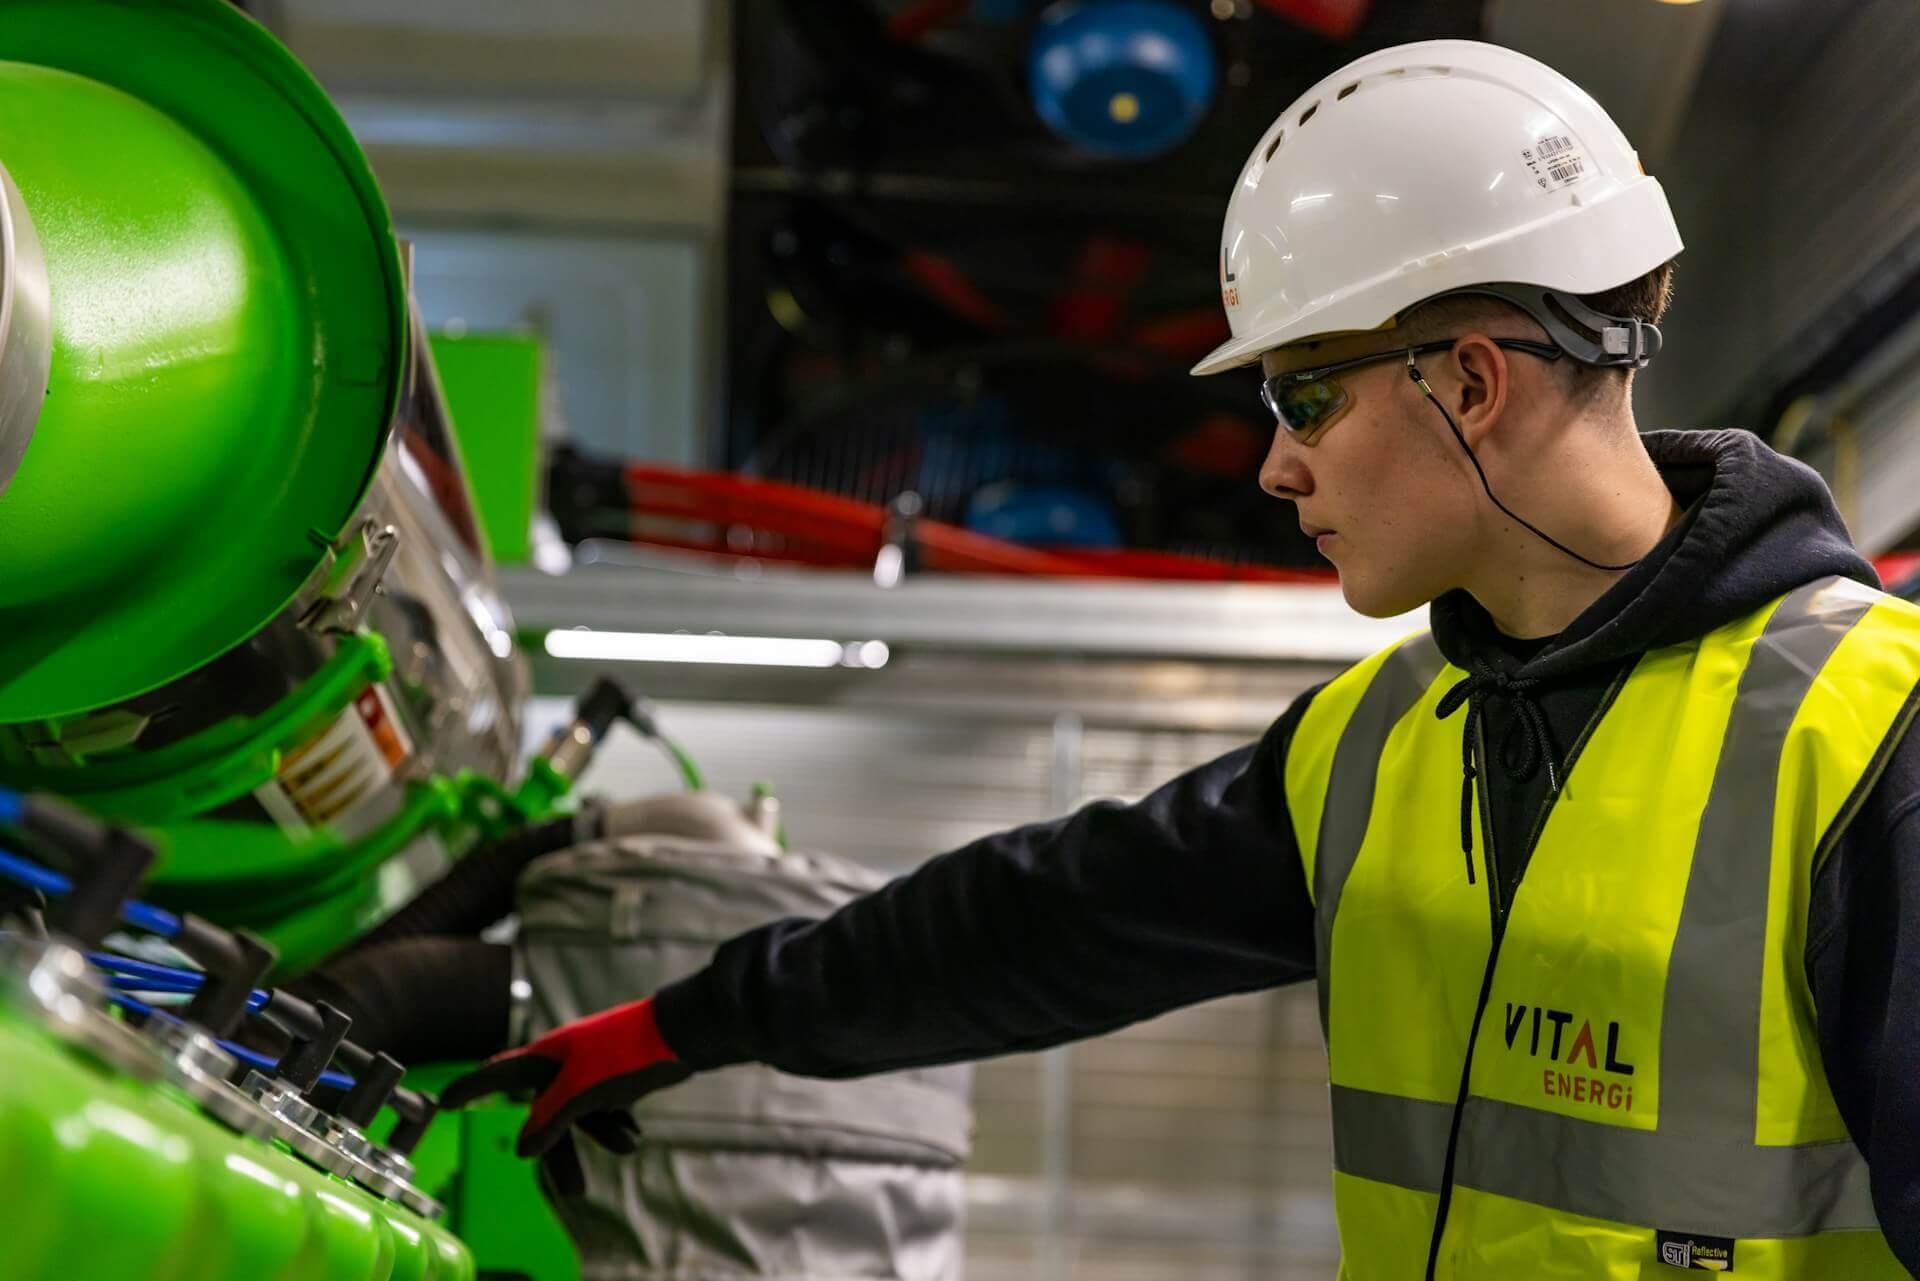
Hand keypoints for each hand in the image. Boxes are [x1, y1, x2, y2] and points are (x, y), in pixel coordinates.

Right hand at [438, 996, 691, 1157]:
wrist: (682, 1033)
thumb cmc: (625, 1054)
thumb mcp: (581, 1091)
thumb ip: (550, 1119)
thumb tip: (524, 1150)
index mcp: (547, 1056)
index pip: (498, 1074)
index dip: (472, 1088)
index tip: (443, 1100)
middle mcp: (564, 1061)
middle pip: (546, 1112)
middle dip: (559, 1152)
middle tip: (573, 1192)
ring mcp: (592, 1067)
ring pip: (580, 1114)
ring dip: (597, 1139)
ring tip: (617, 1160)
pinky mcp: (617, 1074)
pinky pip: (605, 1108)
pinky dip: (615, 1126)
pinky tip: (632, 1137)